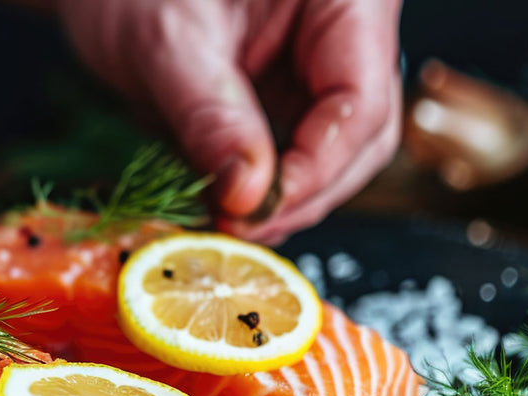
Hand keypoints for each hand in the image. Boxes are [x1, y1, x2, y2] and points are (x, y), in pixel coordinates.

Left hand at [58, 0, 401, 243]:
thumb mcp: (166, 41)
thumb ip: (209, 115)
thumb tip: (248, 196)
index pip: (361, 100)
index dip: (317, 168)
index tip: (258, 209)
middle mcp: (345, 34)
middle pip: (359, 136)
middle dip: (302, 194)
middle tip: (238, 229)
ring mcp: (318, 70)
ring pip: (331, 156)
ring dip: (280, 201)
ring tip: (224, 224)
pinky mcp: (288, 100)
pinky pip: (291, 157)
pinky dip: (257, 189)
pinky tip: (220, 208)